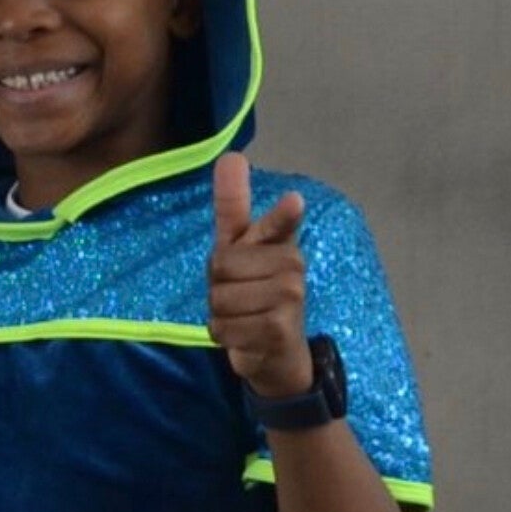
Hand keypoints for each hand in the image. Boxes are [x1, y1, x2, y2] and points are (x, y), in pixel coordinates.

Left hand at [208, 152, 312, 400]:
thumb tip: (231, 156)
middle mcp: (291, 265)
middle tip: (238, 298)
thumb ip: (234, 206)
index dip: (282, 216)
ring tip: (241, 318)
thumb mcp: (240, 249)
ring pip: (220, 300)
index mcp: (281, 242)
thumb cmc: (255, 294)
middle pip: (220, 267)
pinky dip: (224, 336)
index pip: (276, 224)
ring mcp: (290, 296)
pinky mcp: (279, 328)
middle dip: (216, 288)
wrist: (277, 355)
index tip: (293, 203)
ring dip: (219, 316)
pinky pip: (226, 328)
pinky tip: (244, 337)